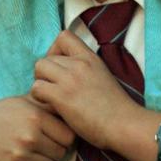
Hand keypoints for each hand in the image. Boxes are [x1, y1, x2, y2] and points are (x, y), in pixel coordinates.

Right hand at [0, 95, 74, 160]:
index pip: (69, 135)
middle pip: (61, 152)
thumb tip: (75, 104)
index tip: (55, 134)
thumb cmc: (0, 116)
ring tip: (27, 150)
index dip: (63, 136)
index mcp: (35, 117)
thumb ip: (48, 104)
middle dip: (54, 149)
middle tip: (41, 143)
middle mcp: (29, 137)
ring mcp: (20, 157)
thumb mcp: (22, 103)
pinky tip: (17, 160)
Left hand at [31, 31, 135, 147]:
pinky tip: (50, 107)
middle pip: (46, 57)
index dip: (54, 50)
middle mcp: (79, 64)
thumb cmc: (116, 109)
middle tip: (52, 89)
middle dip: (45, 73)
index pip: (64, 36)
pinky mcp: (62, 96)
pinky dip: (39, 98)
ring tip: (49, 97)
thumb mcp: (103, 76)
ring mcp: (70, 79)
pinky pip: (37, 88)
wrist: (123, 124)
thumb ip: (86, 70)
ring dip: (40, 83)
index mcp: (90, 58)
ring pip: (39, 68)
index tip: (58, 66)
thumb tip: (68, 72)